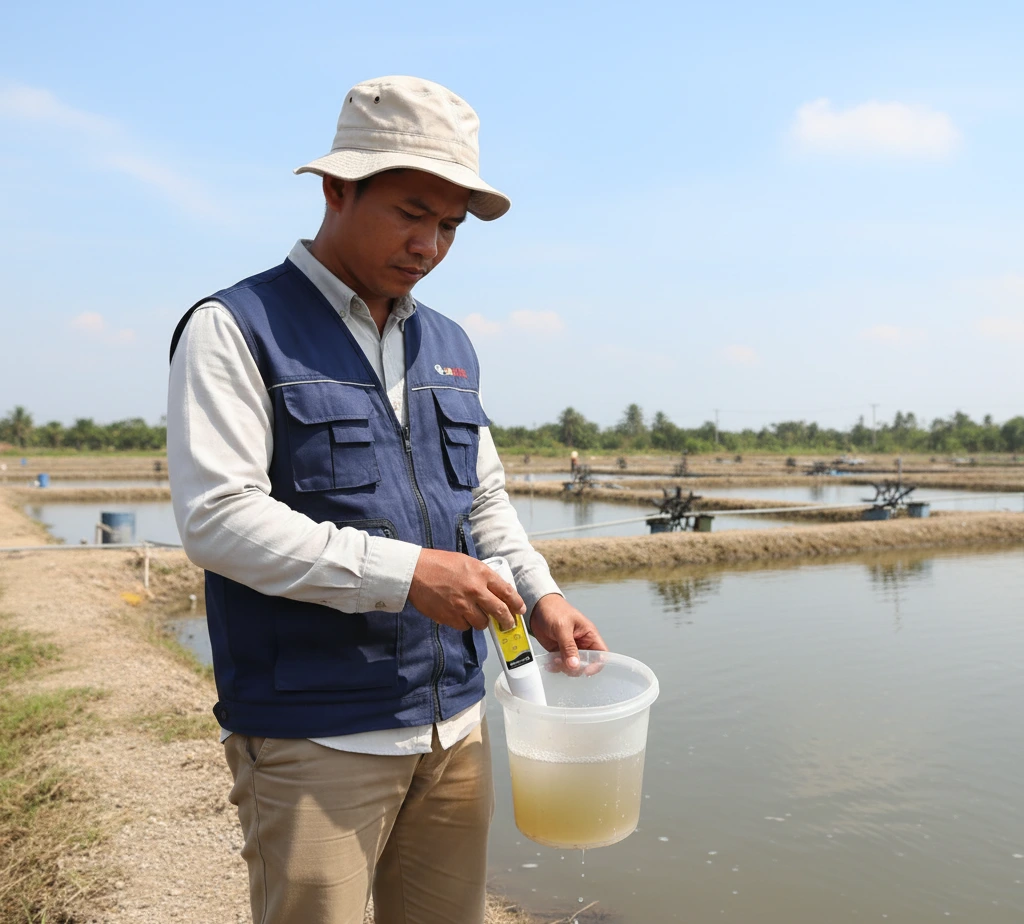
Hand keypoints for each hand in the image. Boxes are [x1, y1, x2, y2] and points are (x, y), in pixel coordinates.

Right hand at [408, 549, 524, 631]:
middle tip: (508, 623)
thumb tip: (497, 591)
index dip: (516, 603)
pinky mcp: (451, 617)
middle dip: (507, 620)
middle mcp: (475, 590)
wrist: (415, 572)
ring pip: (482, 623)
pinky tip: (459, 614)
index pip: (507, 592)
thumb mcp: (466, 562)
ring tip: (476, 616)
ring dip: (482, 622)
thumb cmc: (439, 564)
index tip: (520, 609)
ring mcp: (463, 605)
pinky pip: (465, 626)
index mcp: (481, 573)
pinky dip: (464, 623)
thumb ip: (482, 577)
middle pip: (500, 611)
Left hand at [529, 594, 606, 669]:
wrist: (538, 607)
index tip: (585, 670)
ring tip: (554, 660)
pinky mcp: (559, 653)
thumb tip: (574, 665)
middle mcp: (582, 644)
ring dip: (564, 668)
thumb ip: (568, 647)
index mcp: (589, 635)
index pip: (602, 654)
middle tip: (565, 664)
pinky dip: (555, 667)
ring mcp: (571, 650)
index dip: (597, 664)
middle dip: (577, 668)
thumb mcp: (563, 627)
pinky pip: (561, 666)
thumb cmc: (554, 611)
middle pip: (587, 664)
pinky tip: (549, 663)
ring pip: (573, 667)